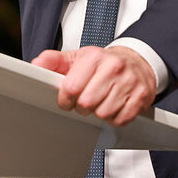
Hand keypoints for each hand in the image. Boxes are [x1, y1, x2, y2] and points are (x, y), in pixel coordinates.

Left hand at [31, 45, 155, 125]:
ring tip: (101, 101)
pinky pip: (121, 120)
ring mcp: (129, 82)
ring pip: (104, 113)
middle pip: (87, 103)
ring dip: (99, 113)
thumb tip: (37, 64)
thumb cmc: (104, 63)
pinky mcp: (140, 97)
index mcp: (95, 57)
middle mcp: (114, 67)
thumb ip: (54, 61)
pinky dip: (114, 118)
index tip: (68, 98)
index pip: (71, 87)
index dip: (65, 98)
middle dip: (82, 107)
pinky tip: (114, 106)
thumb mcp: (78, 58)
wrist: (138, 61)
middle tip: (86, 101)